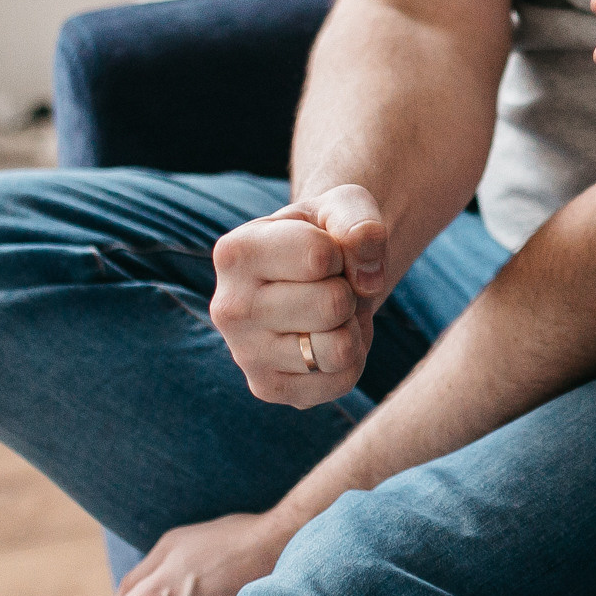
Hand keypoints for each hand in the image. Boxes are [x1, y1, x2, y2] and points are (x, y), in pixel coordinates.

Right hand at [209, 182, 387, 405]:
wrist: (313, 276)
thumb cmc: (325, 235)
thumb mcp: (343, 207)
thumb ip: (358, 221)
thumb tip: (368, 277)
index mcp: (235, 253)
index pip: (320, 257)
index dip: (343, 252)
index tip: (327, 252)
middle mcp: (227, 308)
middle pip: (333, 304)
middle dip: (349, 291)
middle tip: (330, 285)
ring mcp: (244, 355)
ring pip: (339, 349)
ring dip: (352, 327)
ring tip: (329, 312)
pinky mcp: (269, 388)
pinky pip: (341, 381)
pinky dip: (352, 357)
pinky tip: (326, 337)